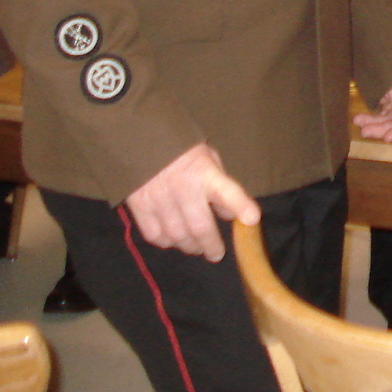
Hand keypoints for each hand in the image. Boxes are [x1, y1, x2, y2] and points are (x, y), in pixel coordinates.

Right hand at [124, 143, 258, 261]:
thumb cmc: (182, 149)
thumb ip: (219, 186)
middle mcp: (184, 188)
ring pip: (177, 235)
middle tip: (216, 254)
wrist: (141, 138)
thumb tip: (226, 215)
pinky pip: (154, 234)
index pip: (226, 190)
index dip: (240, 205)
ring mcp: (160, 198)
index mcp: (205, 172)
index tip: (252, 219)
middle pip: (199, 226)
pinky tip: (172, 240)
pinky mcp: (140, 206)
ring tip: (195, 248)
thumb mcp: (209, 157)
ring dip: (189, 246)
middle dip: (210, 244)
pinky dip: (165, 241)